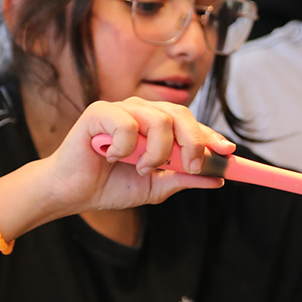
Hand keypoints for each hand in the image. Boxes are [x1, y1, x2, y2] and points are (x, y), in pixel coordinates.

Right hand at [41, 98, 235, 216]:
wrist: (72, 193)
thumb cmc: (110, 185)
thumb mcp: (155, 186)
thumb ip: (184, 179)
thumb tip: (218, 178)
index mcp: (157, 124)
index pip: (191, 123)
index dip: (211, 136)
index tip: (228, 152)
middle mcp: (142, 111)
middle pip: (181, 114)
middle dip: (193, 142)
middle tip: (192, 165)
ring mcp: (121, 108)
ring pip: (158, 119)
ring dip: (156, 151)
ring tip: (142, 168)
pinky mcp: (99, 111)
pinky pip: (126, 123)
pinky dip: (125, 146)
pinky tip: (112, 157)